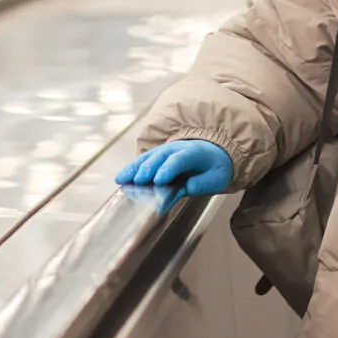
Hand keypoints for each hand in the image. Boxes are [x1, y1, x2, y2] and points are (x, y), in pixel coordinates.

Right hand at [115, 139, 232, 206]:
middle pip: (159, 157)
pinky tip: (121, 178)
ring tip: (122, 180)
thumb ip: (201, 184)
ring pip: (147, 157)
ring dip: (134, 168)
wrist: (215, 152)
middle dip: (148, 169)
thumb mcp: (216, 178)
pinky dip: (131, 169)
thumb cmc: (215, 167)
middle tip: (138, 182)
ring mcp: (165, 150)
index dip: (168, 169)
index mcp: (193, 153)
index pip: (178, 160)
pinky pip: (142, 161)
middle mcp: (176, 148)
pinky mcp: (157, 156)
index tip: (158, 181)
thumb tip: (185, 189)